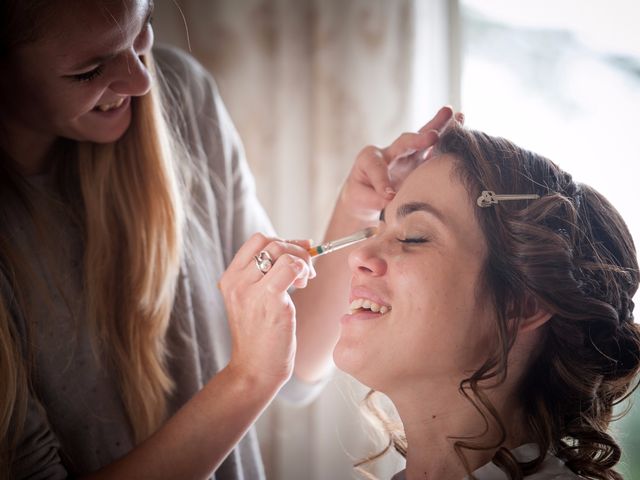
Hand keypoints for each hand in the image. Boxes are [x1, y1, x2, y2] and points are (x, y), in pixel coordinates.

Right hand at [218, 234, 314, 387]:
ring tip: (303, 281)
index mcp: (230, 279)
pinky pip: (291, 268)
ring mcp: (251, 291)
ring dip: (301, 261)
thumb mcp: (254, 300)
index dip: (283, 241)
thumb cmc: (260, 336)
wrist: (254, 370)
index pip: (257, 241)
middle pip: (271, 243)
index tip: (299, 253)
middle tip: (305, 271)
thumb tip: (302, 246)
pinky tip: (302, 286)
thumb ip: (268, 275)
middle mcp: (237, 282)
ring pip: (282, 252)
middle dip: (296, 251)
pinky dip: (302, 271)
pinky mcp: (270, 301)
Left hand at [339, 106, 459, 220]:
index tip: (388, 196)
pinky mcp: (422, 163)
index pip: (376, 165)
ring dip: (438, 127)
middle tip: (432, 136)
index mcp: (370, 159)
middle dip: (418, 140)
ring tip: (454, 114)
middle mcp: (391, 153)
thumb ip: (374, 198)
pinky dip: (448, 136)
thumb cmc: (362, 196)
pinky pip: (436, 149)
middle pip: (405, 142)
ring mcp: (409, 156)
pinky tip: (461, 121)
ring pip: (424, 140)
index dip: (381, 179)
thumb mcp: (360, 198)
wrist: (367, 196)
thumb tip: (392, 199)